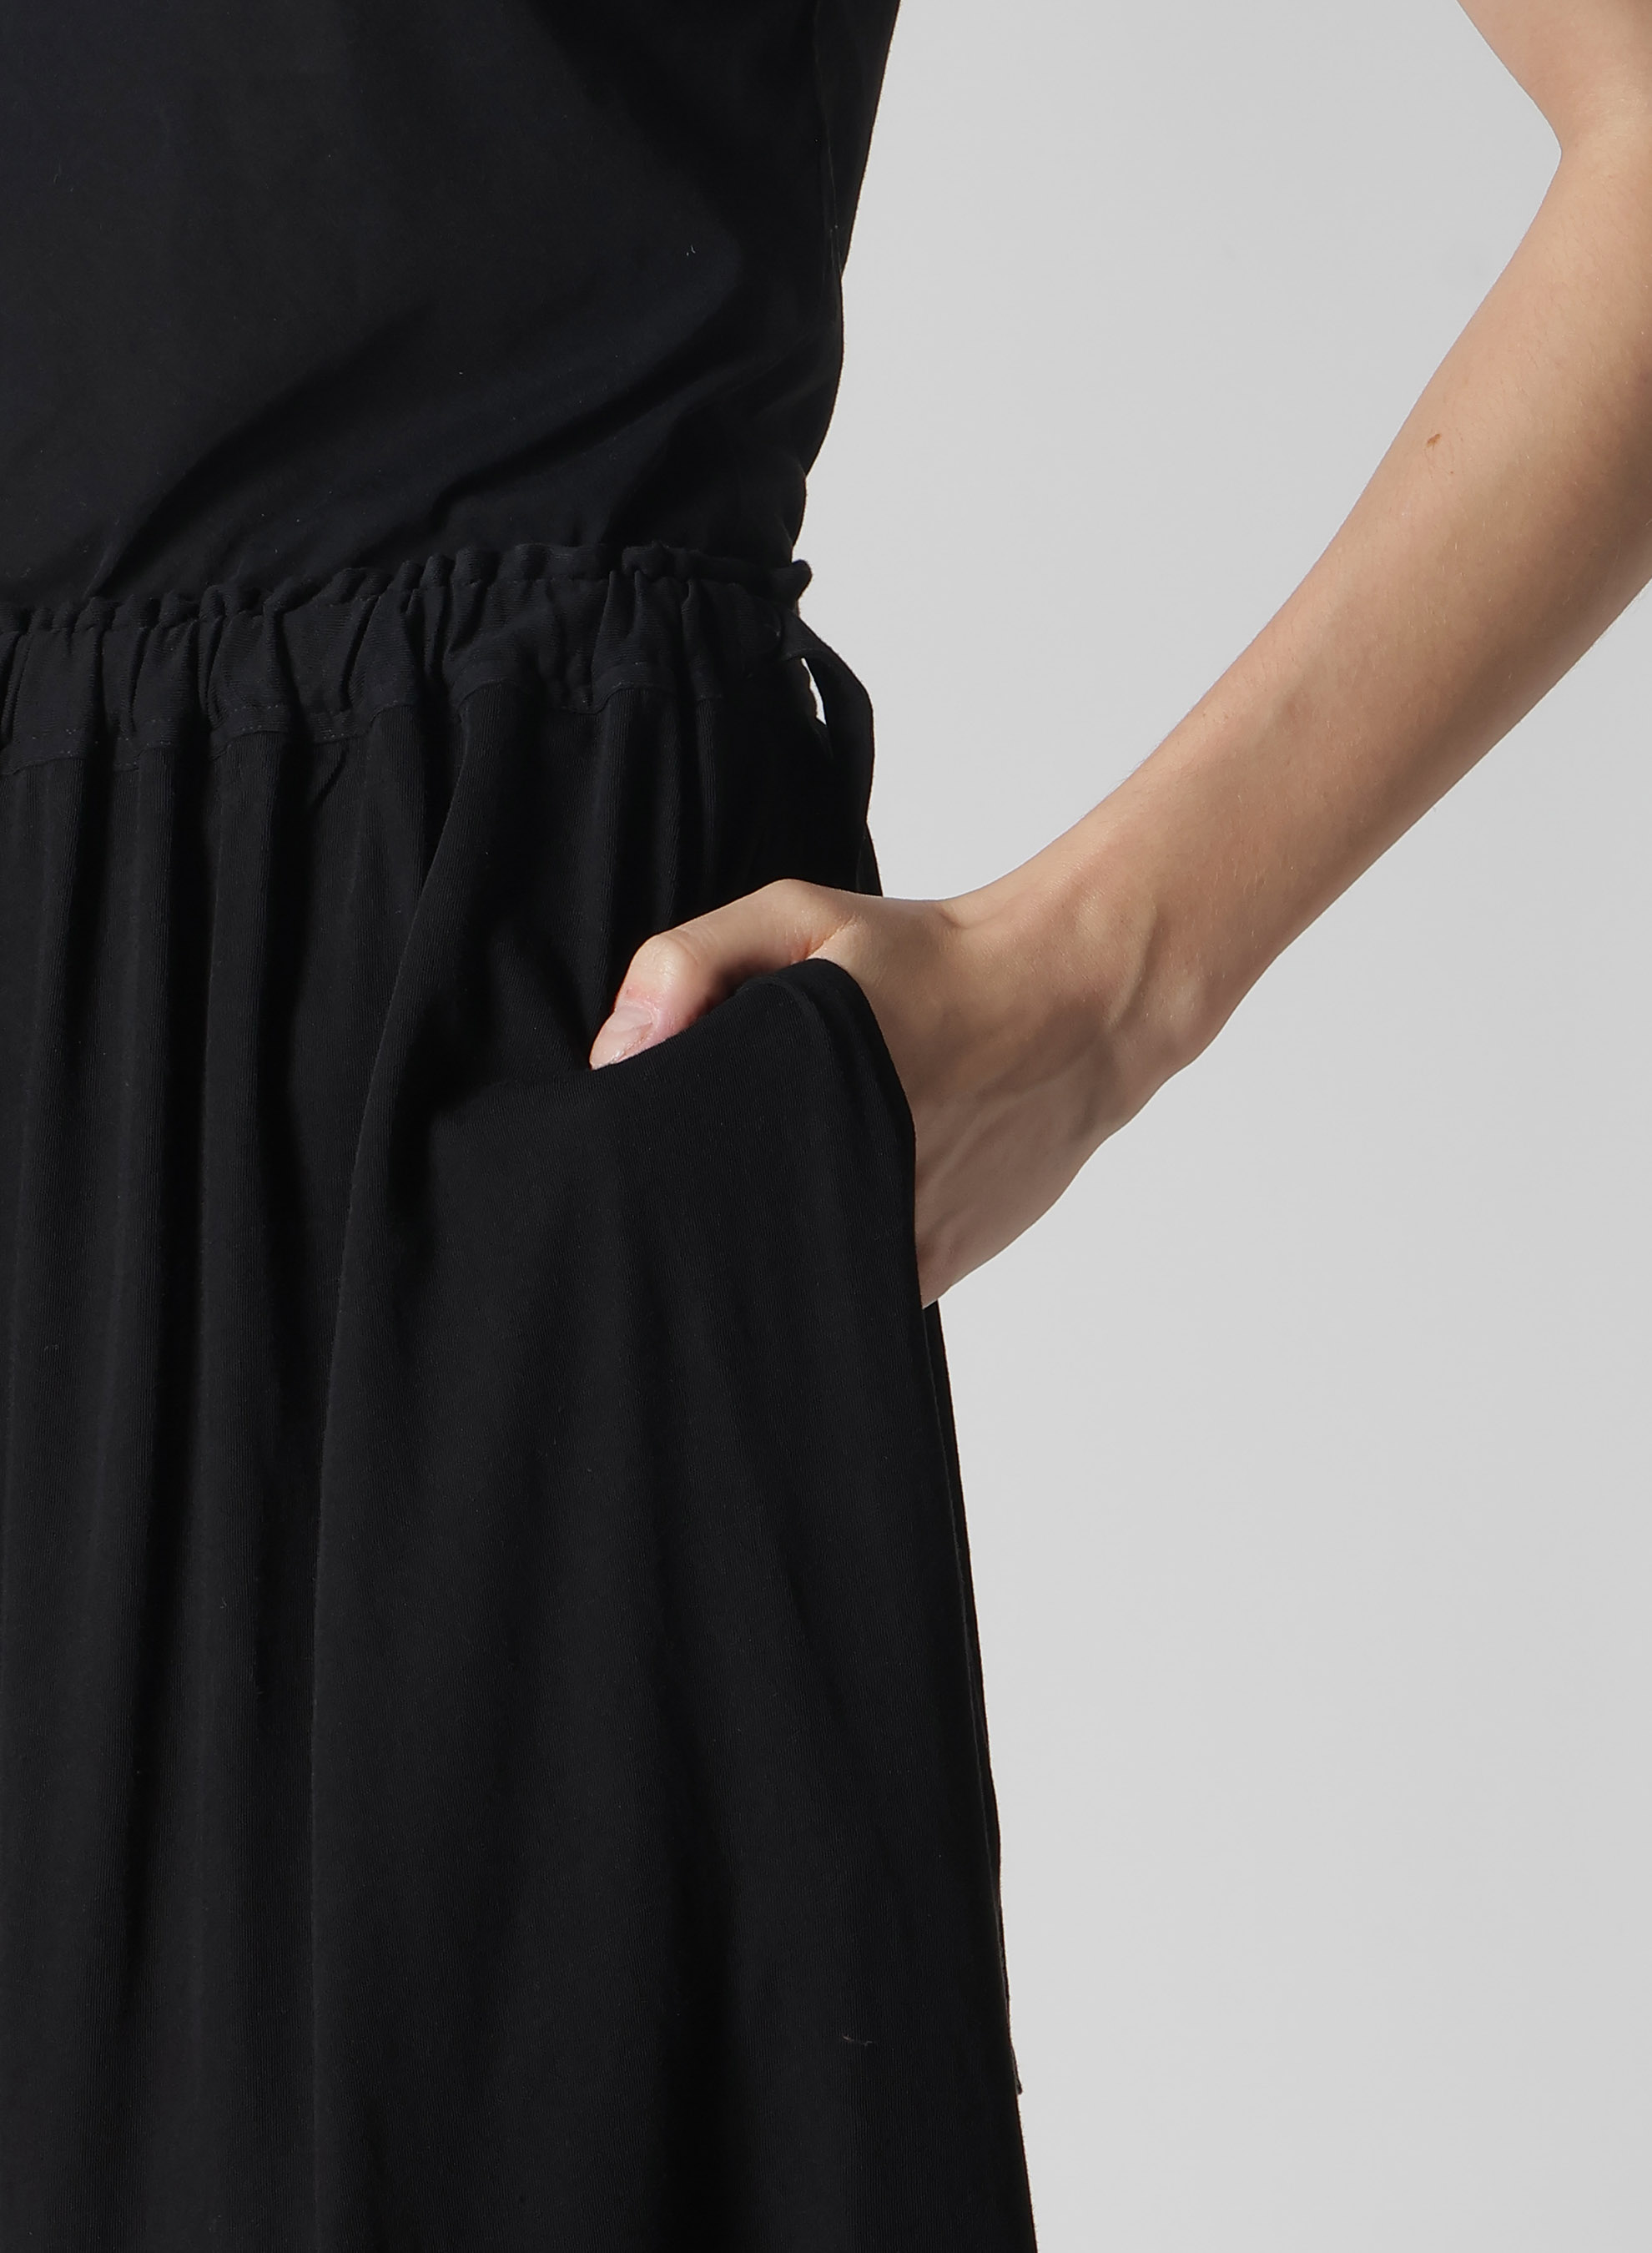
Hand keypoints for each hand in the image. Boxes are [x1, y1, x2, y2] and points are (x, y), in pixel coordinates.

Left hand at [589, 856, 1161, 1304]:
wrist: (1078, 1004)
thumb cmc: (933, 958)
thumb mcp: (803, 914)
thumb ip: (689, 963)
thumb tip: (615, 1054)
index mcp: (789, 1102)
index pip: (673, 1178)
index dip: (643, 1177)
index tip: (625, 1164)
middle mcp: (837, 1187)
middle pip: (722, 1241)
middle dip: (695, 1222)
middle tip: (694, 1183)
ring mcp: (890, 1242)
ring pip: (788, 1282)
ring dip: (766, 1256)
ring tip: (770, 1198)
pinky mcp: (933, 1271)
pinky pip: (852, 1298)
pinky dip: (828, 1276)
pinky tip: (826, 1224)